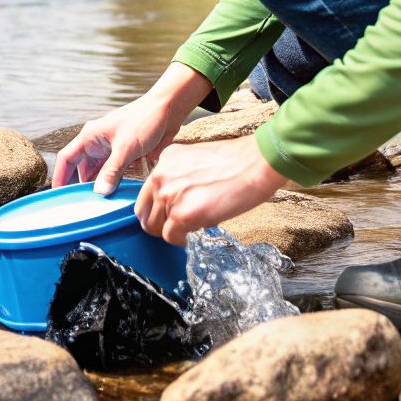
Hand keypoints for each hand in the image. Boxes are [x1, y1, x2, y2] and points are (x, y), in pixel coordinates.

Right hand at [52, 63, 212, 194]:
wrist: (168, 110)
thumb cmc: (144, 119)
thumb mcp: (126, 147)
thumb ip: (112, 170)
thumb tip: (100, 192)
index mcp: (90, 136)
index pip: (67, 158)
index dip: (60, 177)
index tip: (59, 195)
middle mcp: (98, 144)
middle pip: (81, 170)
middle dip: (81, 187)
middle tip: (82, 207)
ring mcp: (111, 151)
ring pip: (98, 174)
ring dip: (99, 187)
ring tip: (98, 205)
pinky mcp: (125, 157)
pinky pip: (114, 175)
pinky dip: (113, 185)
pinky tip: (115, 197)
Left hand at [134, 134, 289, 245]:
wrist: (257, 163)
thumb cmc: (237, 162)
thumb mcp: (197, 160)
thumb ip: (180, 177)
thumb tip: (176, 201)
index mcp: (165, 160)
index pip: (147, 193)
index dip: (157, 208)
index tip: (168, 214)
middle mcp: (161, 175)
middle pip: (144, 212)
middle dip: (158, 224)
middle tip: (176, 228)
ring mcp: (169, 195)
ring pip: (155, 227)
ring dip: (170, 232)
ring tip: (190, 227)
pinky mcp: (182, 214)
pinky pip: (171, 237)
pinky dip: (182, 240)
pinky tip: (195, 232)